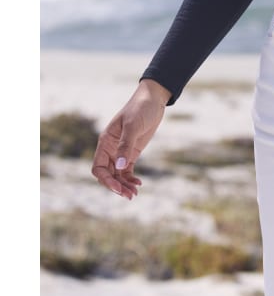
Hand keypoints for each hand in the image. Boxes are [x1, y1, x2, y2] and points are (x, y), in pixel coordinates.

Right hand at [91, 79, 170, 198]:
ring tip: (134, 194)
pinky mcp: (132, 152)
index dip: (106, 180)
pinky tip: (138, 184)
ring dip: (124, 185)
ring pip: (117, 175)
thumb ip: (126, 145)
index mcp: (105, 142)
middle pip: (108, 175)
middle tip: (130, 195)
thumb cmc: (140, 108)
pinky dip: (130, 179)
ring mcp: (121, 151)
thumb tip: (119, 167)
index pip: (98, 168)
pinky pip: (127, 171)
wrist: (153, 99)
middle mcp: (111, 149)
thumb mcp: (133, 125)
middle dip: (116, 186)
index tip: (118, 187)